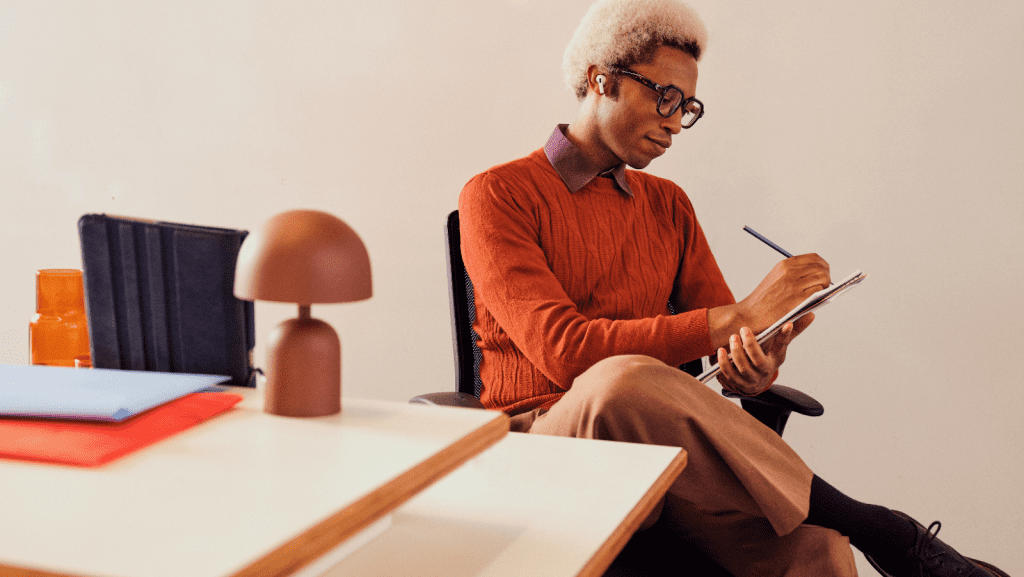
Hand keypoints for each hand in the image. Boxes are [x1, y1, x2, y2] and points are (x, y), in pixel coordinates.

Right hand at [709, 253, 829, 347]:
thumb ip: (794, 273)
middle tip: (825, 286)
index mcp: (785, 265)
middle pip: (821, 267)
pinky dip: (820, 296)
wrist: (750, 315)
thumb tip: (817, 273)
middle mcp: (789, 272)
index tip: (824, 273)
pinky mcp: (797, 299)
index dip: (823, 265)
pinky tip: (815, 301)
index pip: (814, 258)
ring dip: (825, 287)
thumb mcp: (776, 278)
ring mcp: (794, 285)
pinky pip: (818, 292)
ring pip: (822, 278)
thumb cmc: (763, 300)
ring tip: (819, 294)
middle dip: (827, 276)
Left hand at [715, 313, 813, 394]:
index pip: (782, 347)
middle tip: (743, 329)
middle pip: (759, 361)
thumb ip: (788, 332)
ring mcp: (750, 379)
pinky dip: (724, 364)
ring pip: (743, 368)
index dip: (785, 336)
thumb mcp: (778, 347)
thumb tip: (811, 315)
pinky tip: (720, 352)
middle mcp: (764, 371)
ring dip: (736, 353)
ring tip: (732, 339)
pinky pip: (729, 375)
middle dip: (751, 345)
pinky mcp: (736, 384)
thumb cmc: (766, 358)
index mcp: (776, 359)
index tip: (787, 323)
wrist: (753, 382)